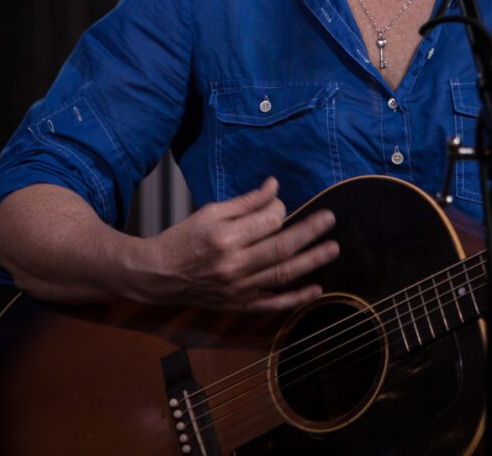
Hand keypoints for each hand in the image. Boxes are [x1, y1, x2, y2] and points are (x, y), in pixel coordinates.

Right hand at [131, 177, 338, 311]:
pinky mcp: (239, 305)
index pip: (267, 222)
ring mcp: (238, 289)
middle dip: (309, 232)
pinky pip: (272, 304)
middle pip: (281, 248)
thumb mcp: (209, 212)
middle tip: (330, 218)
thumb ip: (245, 202)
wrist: (157, 276)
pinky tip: (316, 289)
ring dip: (312, 262)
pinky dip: (295, 299)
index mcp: (224, 238)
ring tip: (333, 248)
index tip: (282, 203)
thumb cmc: (183, 239)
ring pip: (283, 274)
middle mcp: (234, 265)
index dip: (281, 209)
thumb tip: (274, 186)